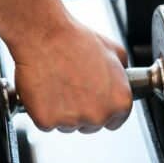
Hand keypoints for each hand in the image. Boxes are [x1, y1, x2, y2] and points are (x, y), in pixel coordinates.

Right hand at [10, 18, 131, 132]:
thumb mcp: (114, 50)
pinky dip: (41, 110)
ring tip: (56, 84)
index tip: (90, 99)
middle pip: (90, 126)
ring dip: (60, 111)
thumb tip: (121, 80)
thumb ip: (122, 74)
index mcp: (120, 101)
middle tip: (70, 86)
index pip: (114, 121)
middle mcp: (98, 115)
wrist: (45, 36)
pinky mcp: (47, 121)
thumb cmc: (75, 40)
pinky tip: (43, 90)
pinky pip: (45, 123)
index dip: (101, 109)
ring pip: (66, 126)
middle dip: (80, 111)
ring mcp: (72, 121)